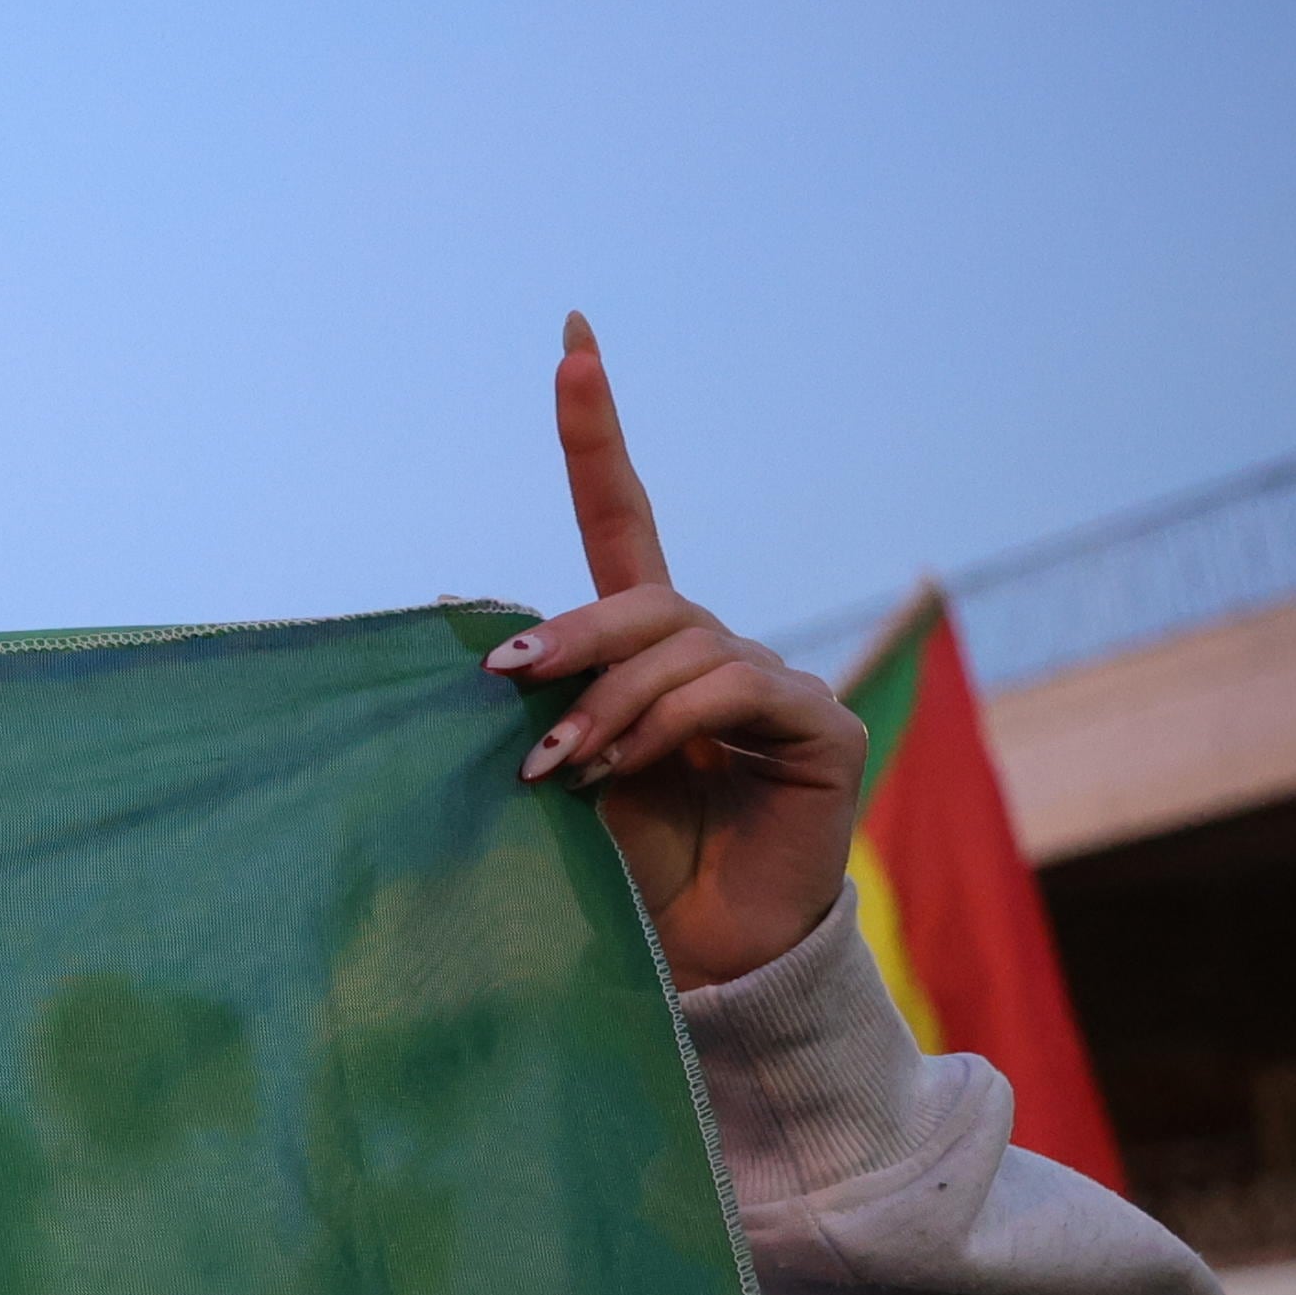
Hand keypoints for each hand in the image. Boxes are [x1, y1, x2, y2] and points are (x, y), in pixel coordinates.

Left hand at [486, 317, 863, 993]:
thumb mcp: (558, 767)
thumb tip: (474, 622)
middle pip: (643, 597)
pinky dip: (666, 726)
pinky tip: (628, 773)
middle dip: (568, 636)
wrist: (694, 957)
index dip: (596, 433)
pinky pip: (731, 691)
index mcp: (646, 649)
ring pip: (681, 646)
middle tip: (507, 685)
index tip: (571, 336)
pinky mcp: (821, 727)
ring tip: (562, 771)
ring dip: (606, 705)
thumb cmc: (622, 868)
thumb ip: (541, 695)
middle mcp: (716, 652)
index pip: (623, 518)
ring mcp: (775, 684)